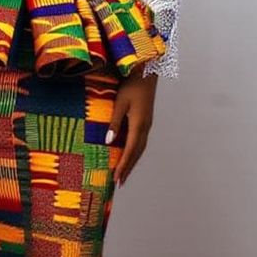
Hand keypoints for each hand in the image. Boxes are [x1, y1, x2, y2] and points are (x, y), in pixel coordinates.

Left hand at [107, 67, 156, 186]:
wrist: (147, 74)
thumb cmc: (131, 86)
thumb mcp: (120, 103)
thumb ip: (115, 122)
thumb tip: (109, 141)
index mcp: (139, 124)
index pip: (130, 150)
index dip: (123, 165)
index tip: (117, 178)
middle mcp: (145, 127)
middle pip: (137, 153)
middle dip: (128, 168)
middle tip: (119, 183)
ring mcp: (147, 125)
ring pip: (140, 149)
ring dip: (131, 162)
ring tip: (124, 174)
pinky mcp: (145, 121)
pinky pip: (140, 142)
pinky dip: (134, 152)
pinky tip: (128, 155)